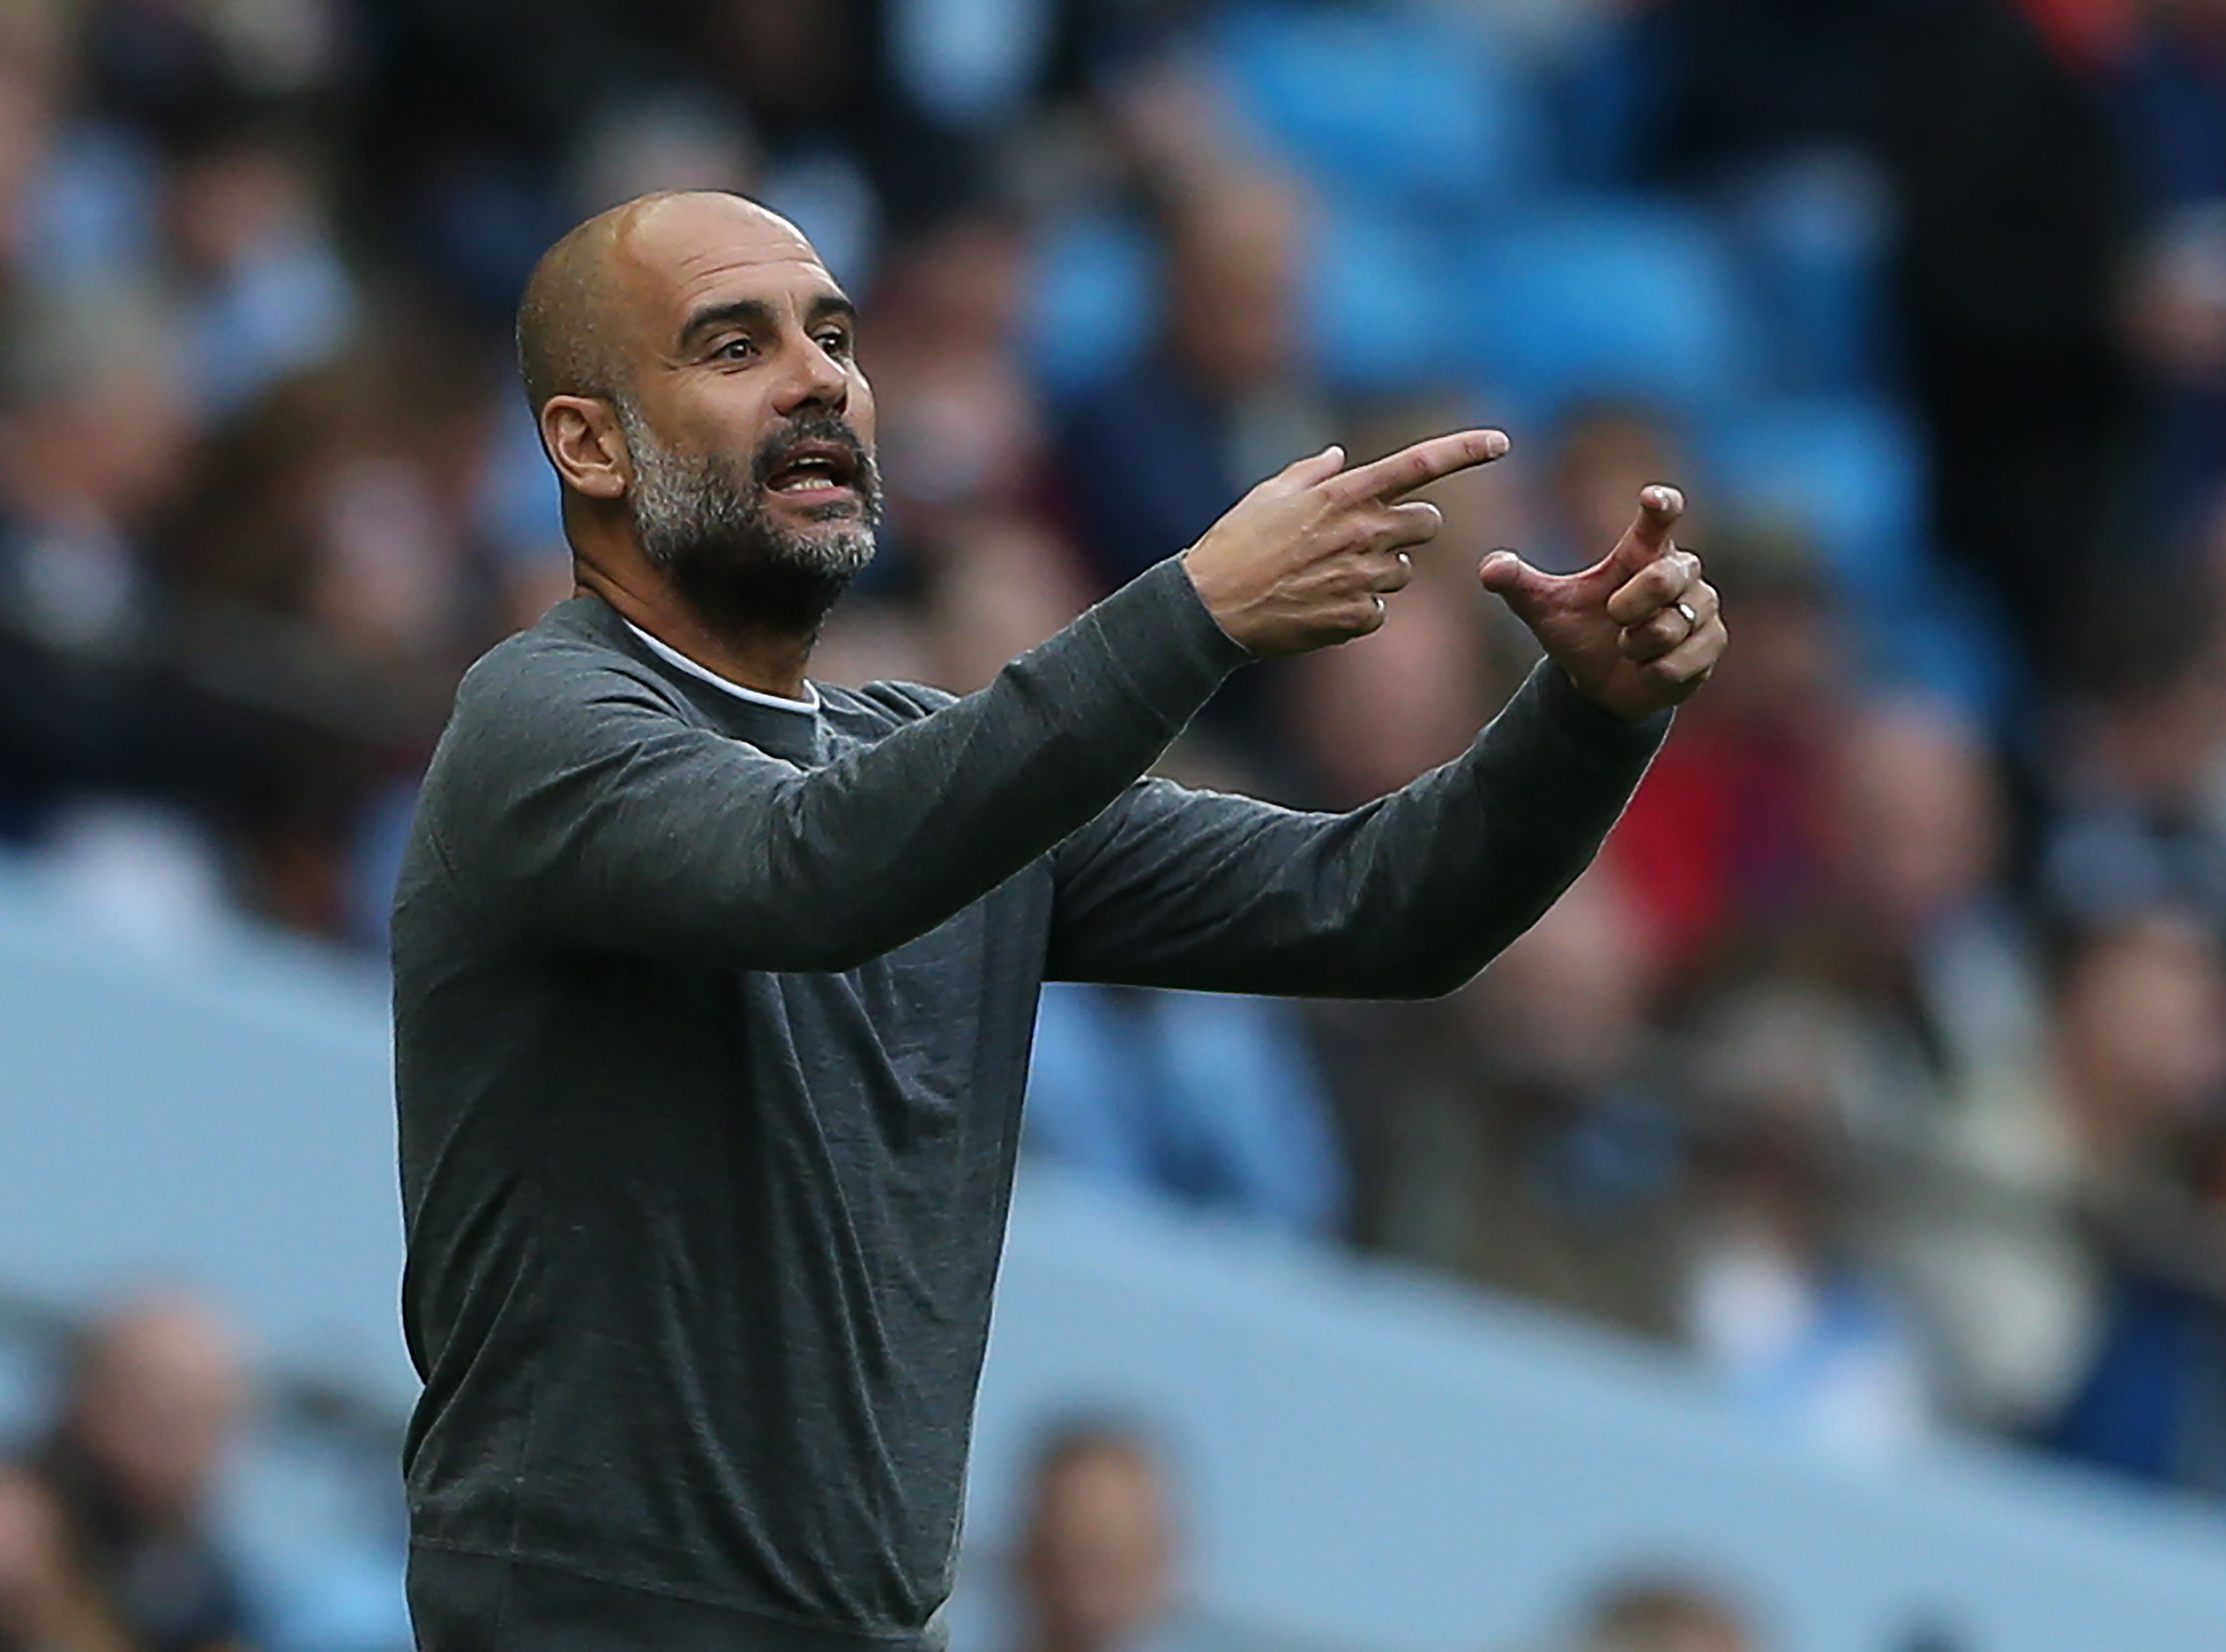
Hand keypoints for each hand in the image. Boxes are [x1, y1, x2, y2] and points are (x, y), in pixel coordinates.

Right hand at [1182, 430, 1508, 655]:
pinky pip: (1378, 612)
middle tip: (1367, 538)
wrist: (1210, 608)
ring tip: (1327, 577)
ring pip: (1404, 572)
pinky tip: (1319, 606)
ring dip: (1379, 573)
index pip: (1420, 463)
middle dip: (1408, 529)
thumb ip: (1313, 473)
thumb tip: (1340, 457)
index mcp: (1344, 493)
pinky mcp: (1355, 617)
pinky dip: (1356, 611)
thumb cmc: (1234, 545)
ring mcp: (1362, 576)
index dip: (1466, 450)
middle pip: (1427, 524)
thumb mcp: (1267, 494)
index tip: (1502, 442)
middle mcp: (1362, 531)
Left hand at [1478, 486, 1723, 721]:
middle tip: (1614, 618)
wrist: (1602, 684)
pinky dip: (1653, 671)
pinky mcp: (1713, 644)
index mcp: (1642, 552)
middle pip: (1665, 576)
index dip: (1661, 506)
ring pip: (1672, 625)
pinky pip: (1681, 661)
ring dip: (1638, 645)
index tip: (1654, 498)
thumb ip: (1517, 584)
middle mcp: (1681, 571)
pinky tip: (1646, 668)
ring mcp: (1703, 607)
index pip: (1660, 520)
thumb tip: (1490, 568)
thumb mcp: (1543, 610)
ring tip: (1628, 646)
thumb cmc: (1578, 633)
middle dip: (1632, 603)